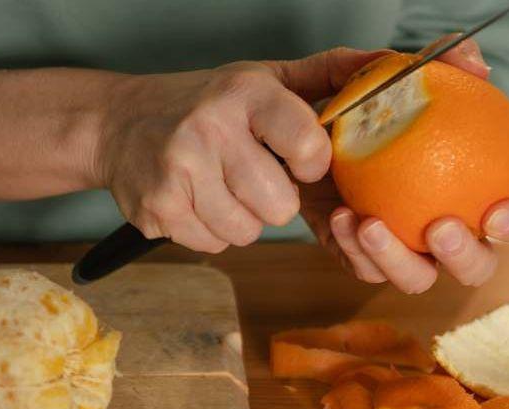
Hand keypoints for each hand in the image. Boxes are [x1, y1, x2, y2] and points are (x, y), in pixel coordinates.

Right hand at [97, 48, 388, 252]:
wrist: (118, 123)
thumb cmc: (204, 104)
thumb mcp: (263, 78)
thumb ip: (327, 75)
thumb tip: (390, 64)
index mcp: (244, 95)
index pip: (306, 144)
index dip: (313, 163)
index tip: (300, 160)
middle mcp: (209, 130)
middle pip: (278, 207)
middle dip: (275, 201)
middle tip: (254, 177)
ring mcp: (178, 172)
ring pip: (246, 232)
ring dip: (242, 218)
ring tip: (222, 187)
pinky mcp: (157, 209)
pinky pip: (213, 244)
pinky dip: (211, 230)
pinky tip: (198, 200)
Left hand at [302, 37, 508, 292]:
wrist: (309, 129)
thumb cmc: (371, 104)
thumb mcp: (394, 76)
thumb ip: (440, 65)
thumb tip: (474, 63)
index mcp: (477, 195)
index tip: (498, 211)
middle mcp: (448, 234)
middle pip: (476, 268)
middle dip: (465, 256)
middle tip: (439, 227)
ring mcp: (407, 253)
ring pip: (417, 279)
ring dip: (396, 258)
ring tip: (369, 223)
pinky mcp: (363, 260)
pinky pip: (364, 268)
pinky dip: (351, 248)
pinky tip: (339, 216)